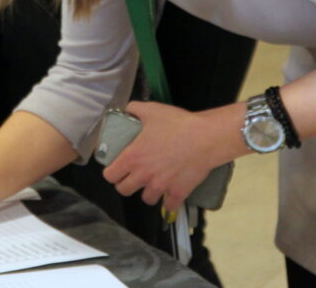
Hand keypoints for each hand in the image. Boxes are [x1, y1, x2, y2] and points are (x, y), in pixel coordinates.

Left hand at [103, 101, 239, 213]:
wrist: (205, 138)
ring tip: (153, 182)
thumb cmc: (177, 123)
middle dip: (126, 184)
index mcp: (132, 158)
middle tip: (134, 175)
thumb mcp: (152, 110)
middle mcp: (143, 176)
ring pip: (146, 199)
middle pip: (124, 190)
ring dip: (148, 192)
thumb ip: (135, 109)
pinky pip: (169, 206)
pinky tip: (171, 193)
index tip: (117, 168)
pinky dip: (169, 202)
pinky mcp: (178, 193)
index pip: (110, 176)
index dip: (112, 172)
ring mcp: (160, 187)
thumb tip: (127, 109)